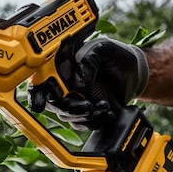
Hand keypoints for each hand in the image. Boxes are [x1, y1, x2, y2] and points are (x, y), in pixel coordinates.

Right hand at [28, 38, 148, 129]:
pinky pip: (80, 123)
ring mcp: (71, 98)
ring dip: (84, 116)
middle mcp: (62, 83)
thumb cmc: (116, 56)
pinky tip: (106, 112)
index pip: (39, 80)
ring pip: (65, 116)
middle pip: (51, 102)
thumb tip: (78, 83)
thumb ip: (88, 59)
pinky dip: (93, 121)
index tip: (50, 98)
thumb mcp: (103, 48)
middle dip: (68, 108)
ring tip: (104, 106)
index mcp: (60, 65)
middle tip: (88, 106)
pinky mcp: (82, 112)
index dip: (38, 92)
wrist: (134, 73)